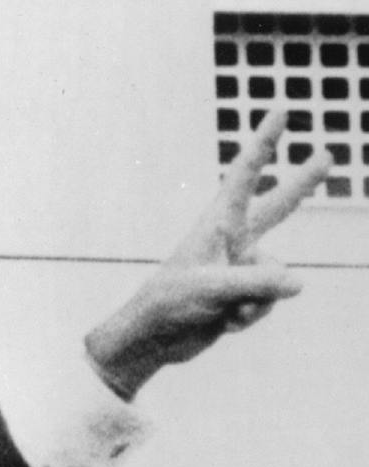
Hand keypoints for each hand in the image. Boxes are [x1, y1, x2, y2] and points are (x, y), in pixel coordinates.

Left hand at [85, 106, 330, 398]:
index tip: (281, 111)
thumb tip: (299, 284)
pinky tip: (225, 323)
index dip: (265, 142)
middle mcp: (233, 240)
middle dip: (301, 184)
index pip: (245, 175)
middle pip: (278, 207)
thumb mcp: (213, 289)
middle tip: (327, 156)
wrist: (153, 341)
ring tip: (222, 310)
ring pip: (277, 277)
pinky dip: (251, 316)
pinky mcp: (244, 294)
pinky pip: (268, 301)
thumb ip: (258, 283)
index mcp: (218, 223)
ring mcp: (240, 267)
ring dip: (255, 300)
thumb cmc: (169, 304)